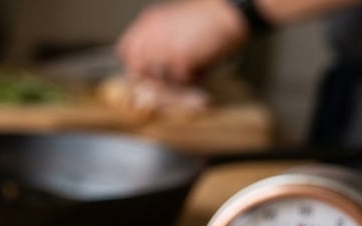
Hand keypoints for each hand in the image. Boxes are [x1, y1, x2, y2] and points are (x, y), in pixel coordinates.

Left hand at [116, 0, 249, 83]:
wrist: (235, 8)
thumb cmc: (213, 17)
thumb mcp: (177, 24)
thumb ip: (159, 44)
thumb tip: (151, 72)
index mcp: (148, 22)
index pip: (126, 51)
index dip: (136, 66)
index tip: (146, 75)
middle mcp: (150, 33)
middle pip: (137, 71)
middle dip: (152, 81)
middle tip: (174, 80)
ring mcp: (162, 46)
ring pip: (158, 80)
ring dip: (175, 82)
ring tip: (195, 67)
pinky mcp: (178, 58)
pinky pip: (180, 83)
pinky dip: (194, 79)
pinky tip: (204, 65)